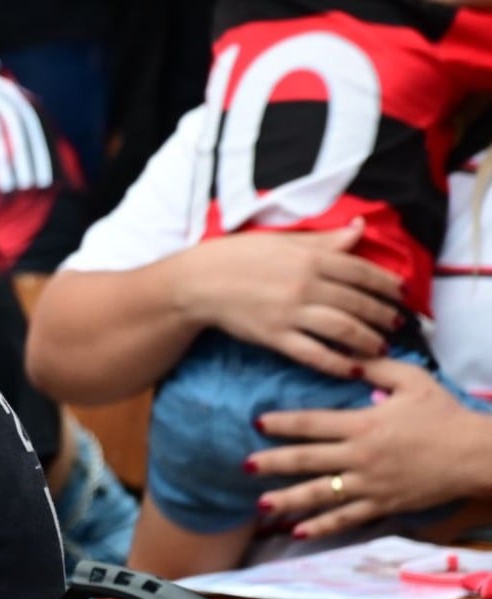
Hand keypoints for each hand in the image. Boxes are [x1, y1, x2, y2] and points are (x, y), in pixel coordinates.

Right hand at [178, 220, 400, 378]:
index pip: (360, 271)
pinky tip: (354, 368)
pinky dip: (339, 363)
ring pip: (344, 330)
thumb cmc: (235, 256)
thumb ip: (323, 240)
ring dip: (369, 340)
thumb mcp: (280, 240)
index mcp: (307, 257)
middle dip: (384, 315)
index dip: (387, 284)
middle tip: (399, 324)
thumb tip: (359, 229)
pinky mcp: (275, 337)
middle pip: (358, 303)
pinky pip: (315, 354)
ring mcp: (290, 313)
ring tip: (382, 346)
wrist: (196, 282)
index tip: (402, 294)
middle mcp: (303, 284)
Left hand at [247, 358, 491, 538]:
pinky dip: (322, 525)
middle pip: (308, 460)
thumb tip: (346, 353)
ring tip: (260, 504)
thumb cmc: (443, 413)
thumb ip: (374, 366)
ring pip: (322, 494)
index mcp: (363, 424)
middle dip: (273, 462)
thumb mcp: (410, 379)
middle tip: (245, 465)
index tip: (258, 423)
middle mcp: (361, 456)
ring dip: (289, 499)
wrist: (476, 454)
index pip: (312, 423)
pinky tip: (299, 530)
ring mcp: (371, 484)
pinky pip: (347, 518)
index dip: (283, 423)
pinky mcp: (383, 504)